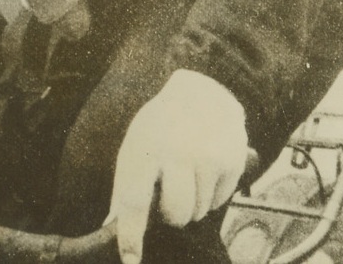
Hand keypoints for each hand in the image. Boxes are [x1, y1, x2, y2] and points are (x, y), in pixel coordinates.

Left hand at [107, 69, 247, 263]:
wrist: (201, 94)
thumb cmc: (160, 128)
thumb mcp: (136, 146)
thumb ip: (126, 188)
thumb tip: (110, 227)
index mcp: (144, 146)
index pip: (134, 199)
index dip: (131, 234)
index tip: (130, 259)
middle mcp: (177, 151)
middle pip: (175, 214)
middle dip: (171, 213)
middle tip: (170, 191)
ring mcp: (208, 155)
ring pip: (199, 212)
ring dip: (193, 203)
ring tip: (188, 173)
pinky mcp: (233, 160)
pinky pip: (220, 203)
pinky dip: (211, 194)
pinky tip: (206, 169)